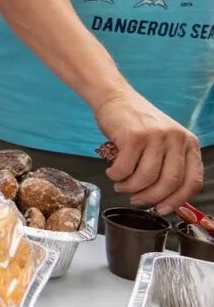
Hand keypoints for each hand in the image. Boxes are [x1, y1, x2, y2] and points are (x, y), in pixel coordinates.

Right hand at [95, 88, 201, 213]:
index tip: (162, 209)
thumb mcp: (163, 141)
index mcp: (188, 143)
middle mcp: (175, 139)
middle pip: (169, 182)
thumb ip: (168, 165)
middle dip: (151, 197)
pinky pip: (125, 168)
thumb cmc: (137, 123)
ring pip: (146, 178)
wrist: (114, 97)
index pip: (192, 181)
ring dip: (130, 187)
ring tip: (121, 185)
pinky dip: (116, 176)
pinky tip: (113, 172)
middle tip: (136, 200)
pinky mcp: (133, 136)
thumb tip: (163, 199)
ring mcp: (155, 136)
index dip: (177, 200)